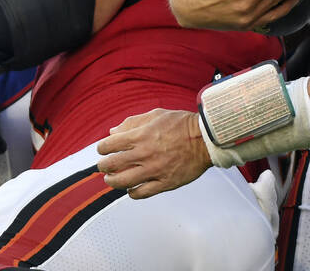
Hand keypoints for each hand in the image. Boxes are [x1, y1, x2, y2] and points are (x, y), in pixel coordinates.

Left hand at [96, 110, 211, 198]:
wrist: (207, 138)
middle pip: (110, 165)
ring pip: (121, 182)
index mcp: (141, 136)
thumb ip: (133, 122)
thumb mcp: (157, 115)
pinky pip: (140, 193)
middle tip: (105, 166)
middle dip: (103, 166)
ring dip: (112, 181)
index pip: (107, 145)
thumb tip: (112, 132)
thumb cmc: (183, 125)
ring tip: (113, 179)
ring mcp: (154, 170)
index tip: (105, 150)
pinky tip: (132, 187)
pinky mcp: (165, 182)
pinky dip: (131, 192)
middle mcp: (144, 154)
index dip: (102, 148)